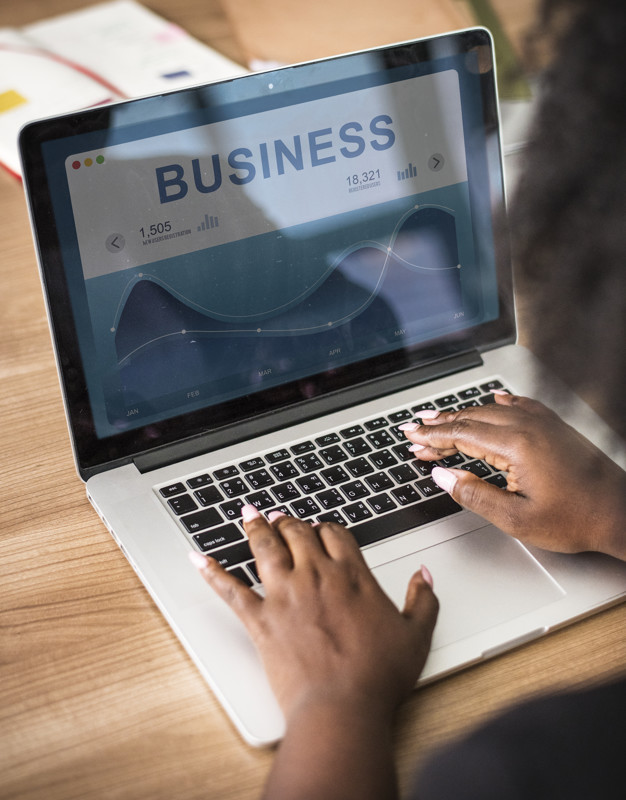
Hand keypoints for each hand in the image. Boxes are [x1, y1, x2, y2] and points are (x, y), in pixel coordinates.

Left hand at [191, 508, 437, 723]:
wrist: (343, 707)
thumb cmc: (379, 676)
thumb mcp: (416, 635)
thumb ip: (423, 599)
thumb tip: (424, 575)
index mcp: (352, 575)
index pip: (334, 534)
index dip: (325, 527)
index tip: (320, 528)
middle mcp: (316, 576)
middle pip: (297, 533)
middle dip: (289, 522)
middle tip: (281, 516)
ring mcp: (285, 595)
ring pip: (265, 547)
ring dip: (255, 527)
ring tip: (248, 513)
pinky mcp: (261, 619)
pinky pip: (230, 589)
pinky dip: (212, 571)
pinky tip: (198, 557)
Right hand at [403, 393, 625, 558]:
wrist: (621, 513)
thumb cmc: (577, 519)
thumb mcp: (517, 520)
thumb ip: (475, 495)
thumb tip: (443, 477)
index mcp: (516, 446)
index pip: (461, 435)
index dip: (433, 438)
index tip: (413, 439)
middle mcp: (529, 426)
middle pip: (472, 418)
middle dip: (439, 425)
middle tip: (415, 430)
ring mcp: (544, 423)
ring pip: (492, 410)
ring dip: (462, 416)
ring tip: (440, 419)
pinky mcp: (555, 427)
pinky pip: (521, 406)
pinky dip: (499, 404)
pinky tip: (494, 399)